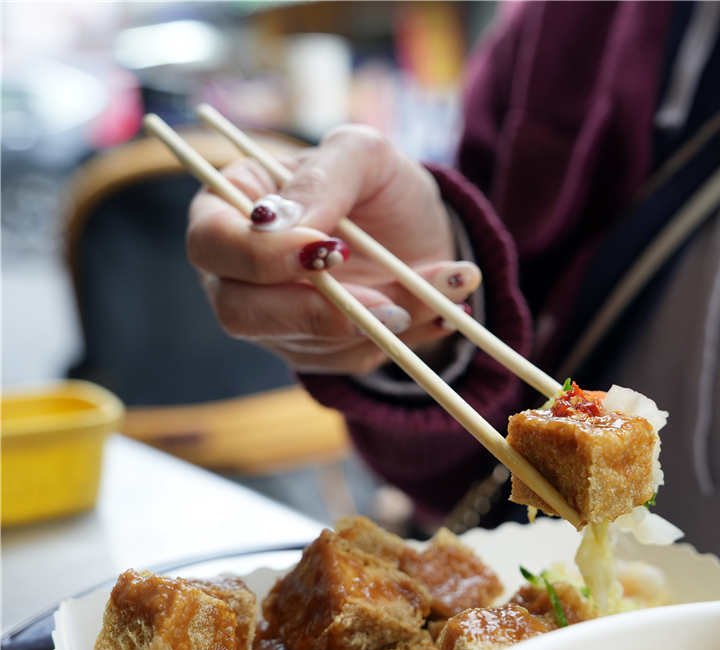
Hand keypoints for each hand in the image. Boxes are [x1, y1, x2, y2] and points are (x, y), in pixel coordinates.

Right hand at [187, 125, 479, 374]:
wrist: (422, 234)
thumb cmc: (379, 185)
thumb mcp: (364, 155)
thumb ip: (325, 176)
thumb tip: (285, 224)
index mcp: (230, 208)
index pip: (211, 243)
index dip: (261, 255)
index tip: (329, 251)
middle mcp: (236, 271)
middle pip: (240, 312)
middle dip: (320, 311)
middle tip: (388, 303)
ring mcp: (272, 318)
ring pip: (306, 343)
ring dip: (380, 323)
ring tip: (443, 291)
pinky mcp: (314, 351)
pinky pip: (346, 360)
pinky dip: (402, 338)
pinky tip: (442, 312)